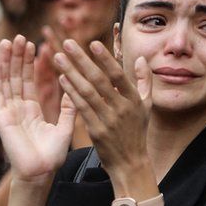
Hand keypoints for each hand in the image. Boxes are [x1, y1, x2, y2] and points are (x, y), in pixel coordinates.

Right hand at [0, 35, 75, 182]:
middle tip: (20, 37)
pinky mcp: (1, 118)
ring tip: (8, 42)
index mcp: (31, 110)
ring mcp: (8, 112)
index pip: (29, 81)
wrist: (41, 172)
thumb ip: (69, 107)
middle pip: (16, 77)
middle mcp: (17, 108)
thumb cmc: (52, 155)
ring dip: (5, 62)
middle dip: (17, 57)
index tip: (33, 44)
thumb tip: (77, 87)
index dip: (30, 63)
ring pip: (6, 81)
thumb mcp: (65, 126)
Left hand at [52, 39, 151, 180]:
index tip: (93, 43)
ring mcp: (108, 120)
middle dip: (82, 60)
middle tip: (67, 43)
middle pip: (99, 80)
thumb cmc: (137, 131)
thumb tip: (140, 58)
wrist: (130, 163)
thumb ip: (144, 81)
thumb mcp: (146, 106)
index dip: (105, 59)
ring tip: (58, 57)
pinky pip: (80, 108)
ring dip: (71, 73)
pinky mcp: (96, 131)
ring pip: (87, 92)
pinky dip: (71, 92)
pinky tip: (61, 79)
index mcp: (134, 100)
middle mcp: (121, 108)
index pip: (118, 75)